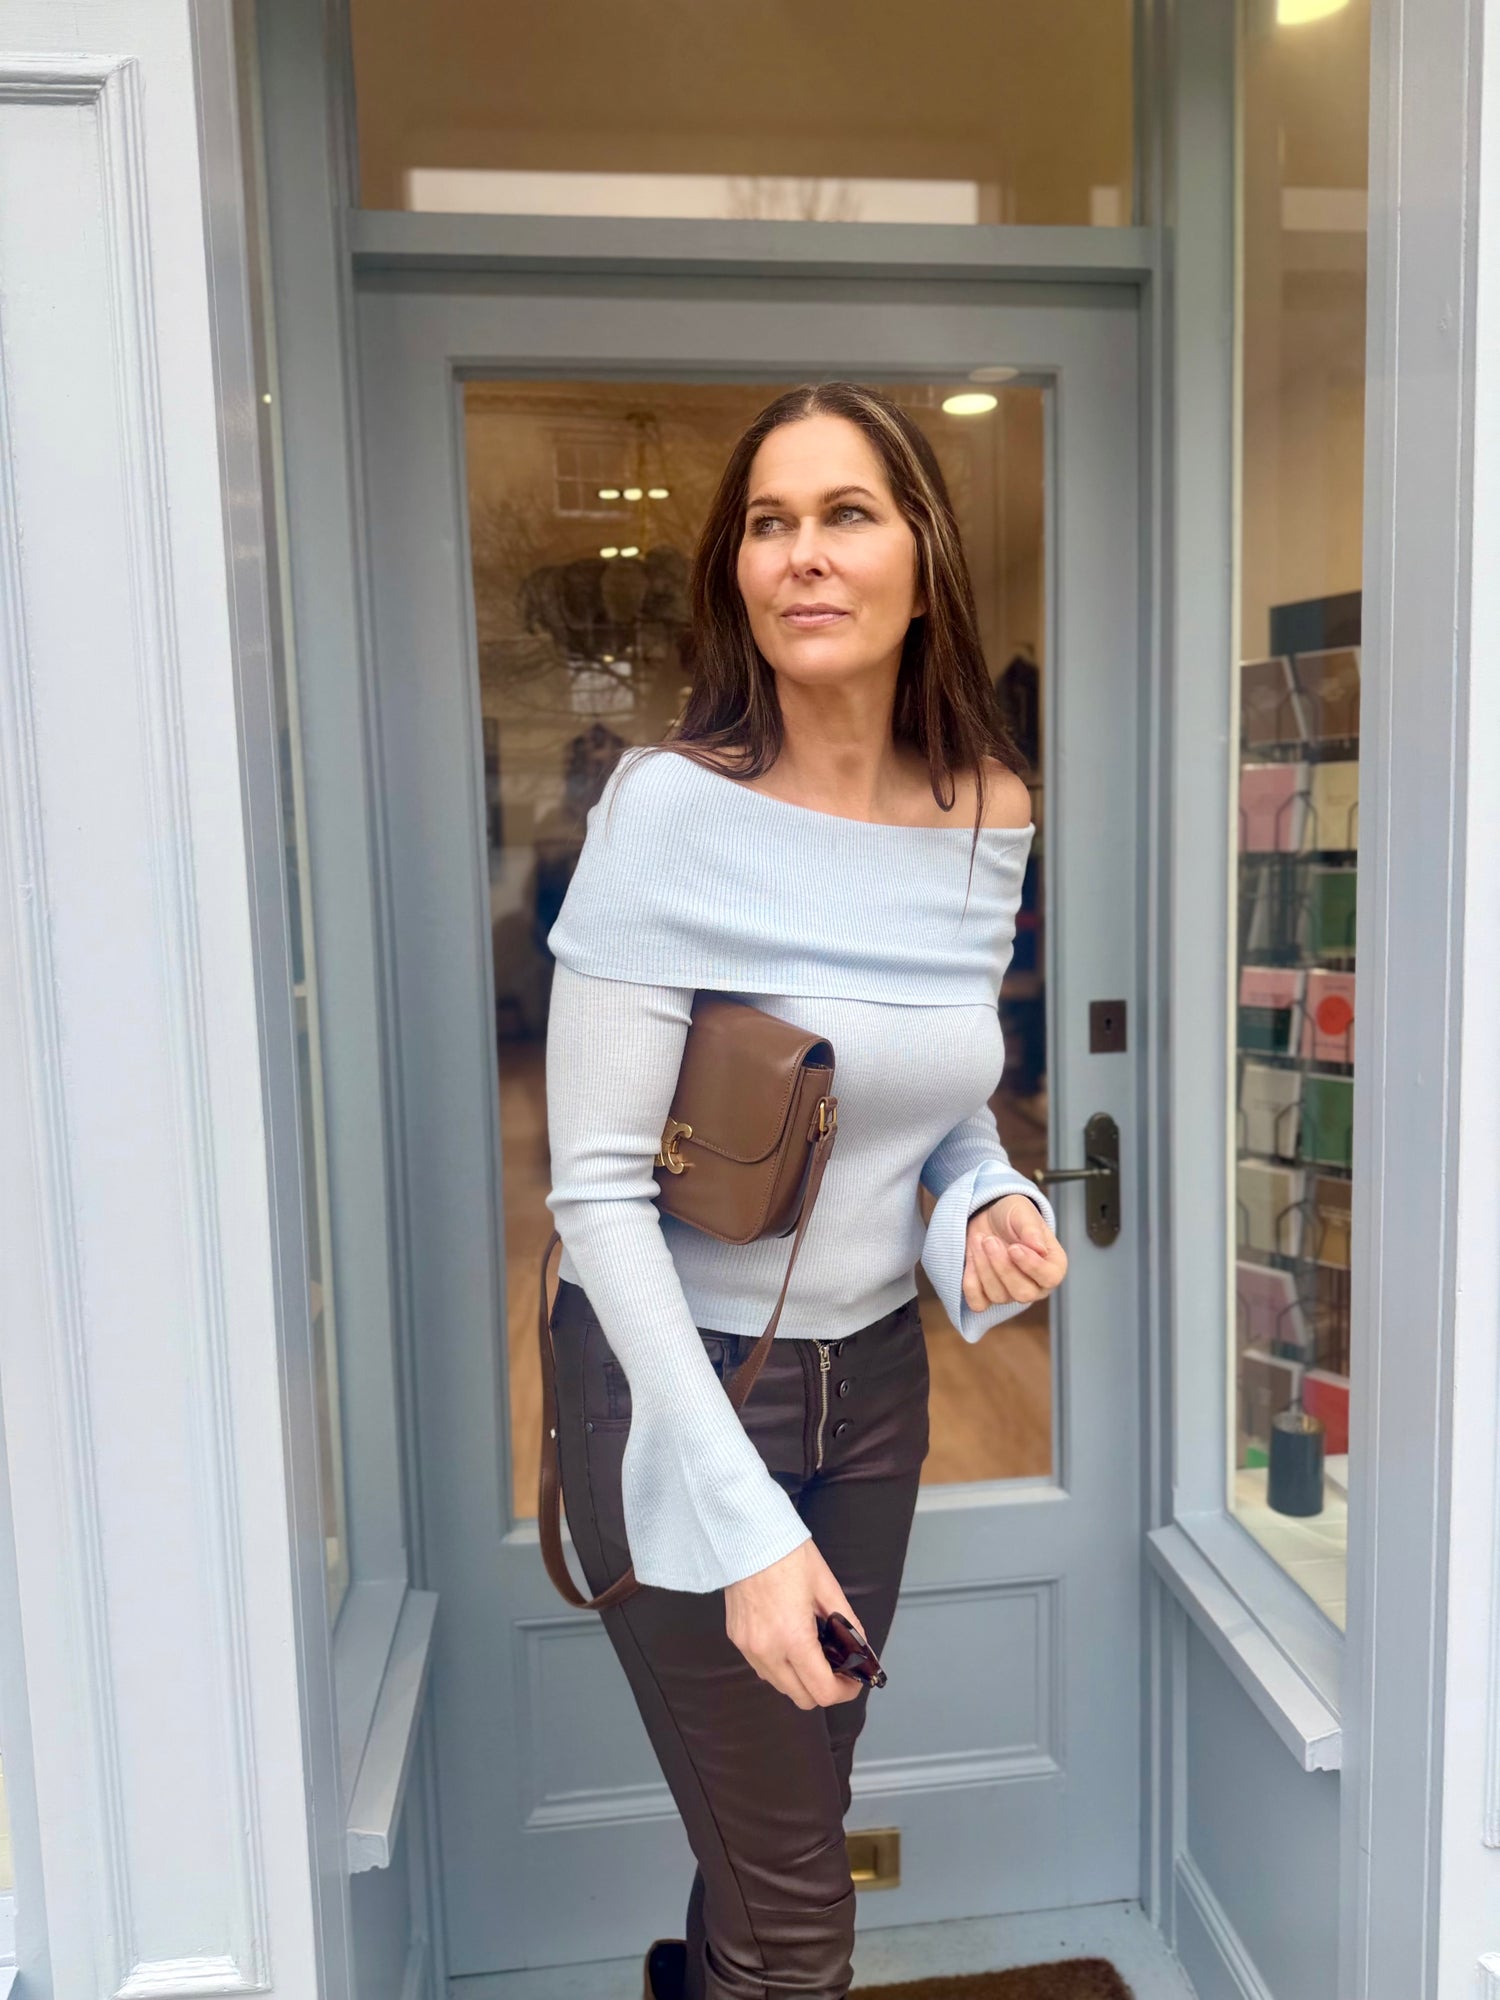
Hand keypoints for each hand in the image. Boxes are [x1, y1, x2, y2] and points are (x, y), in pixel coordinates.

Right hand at [724, 1538, 866, 1709]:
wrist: (747, 1534)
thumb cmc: (787, 1554)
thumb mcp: (826, 1586)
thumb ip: (847, 1623)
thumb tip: (860, 1646)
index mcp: (793, 1638)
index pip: (822, 1691)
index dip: (844, 1692)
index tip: (853, 1681)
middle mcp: (766, 1650)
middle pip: (801, 1698)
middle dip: (823, 1689)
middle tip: (838, 1669)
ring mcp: (747, 1647)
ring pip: (779, 1686)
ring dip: (800, 1680)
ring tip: (813, 1654)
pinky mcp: (736, 1638)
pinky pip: (761, 1667)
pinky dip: (779, 1666)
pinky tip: (789, 1643)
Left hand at [962, 1193, 1066, 1312]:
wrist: (987, 1217)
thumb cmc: (1011, 1215)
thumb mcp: (1022, 1212)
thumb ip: (1031, 1228)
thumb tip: (1039, 1248)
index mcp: (1053, 1265)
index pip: (1050, 1278)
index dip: (1031, 1266)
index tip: (1014, 1247)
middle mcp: (1036, 1286)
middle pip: (1023, 1293)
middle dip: (1002, 1266)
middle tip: (989, 1240)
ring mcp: (1011, 1294)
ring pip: (999, 1296)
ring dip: (984, 1267)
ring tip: (979, 1240)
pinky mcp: (988, 1297)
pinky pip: (978, 1303)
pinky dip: (971, 1282)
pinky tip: (971, 1259)